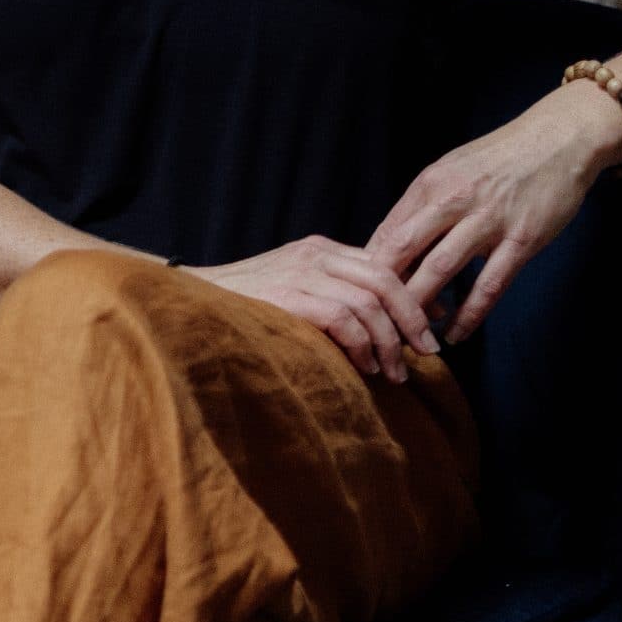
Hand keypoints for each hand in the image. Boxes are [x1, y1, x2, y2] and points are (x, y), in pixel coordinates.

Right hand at [188, 235, 434, 383]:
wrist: (191, 301)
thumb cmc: (246, 306)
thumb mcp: (295, 288)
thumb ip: (336, 294)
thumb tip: (392, 321)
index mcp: (320, 249)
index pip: (383, 265)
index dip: (413, 298)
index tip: (430, 329)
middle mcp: (315, 254)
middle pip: (386, 280)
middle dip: (412, 319)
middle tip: (427, 352)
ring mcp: (301, 272)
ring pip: (370, 302)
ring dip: (389, 342)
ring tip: (393, 372)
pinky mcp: (288, 296)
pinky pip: (343, 318)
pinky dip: (361, 345)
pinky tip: (363, 366)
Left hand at [365, 81, 621, 342]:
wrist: (559, 139)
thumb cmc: (498, 160)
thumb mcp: (449, 171)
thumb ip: (421, 207)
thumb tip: (388, 246)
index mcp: (429, 185)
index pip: (386, 233)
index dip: (368, 271)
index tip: (362, 299)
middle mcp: (453, 200)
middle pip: (403, 251)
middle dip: (384, 292)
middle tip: (376, 324)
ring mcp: (489, 220)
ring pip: (441, 270)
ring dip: (421, 307)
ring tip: (410, 336)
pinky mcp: (523, 239)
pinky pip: (490, 284)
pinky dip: (470, 313)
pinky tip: (457, 334)